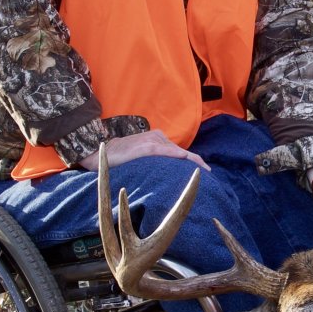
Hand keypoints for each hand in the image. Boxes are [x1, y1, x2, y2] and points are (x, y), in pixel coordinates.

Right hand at [78, 131, 209, 171]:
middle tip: (210, 174)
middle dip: (197, 162)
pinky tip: (189, 161)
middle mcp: (158, 137)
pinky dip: (179, 156)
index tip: (207, 171)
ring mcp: (153, 141)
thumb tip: (169, 173)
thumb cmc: (122, 157)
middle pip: (183, 152)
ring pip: (178, 152)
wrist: (102, 153)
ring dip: (192, 162)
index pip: (180, 151)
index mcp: (158, 139)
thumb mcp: (142, 157)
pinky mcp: (147, 147)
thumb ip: (155, 160)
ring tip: (204, 171)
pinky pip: (167, 151)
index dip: (195, 160)